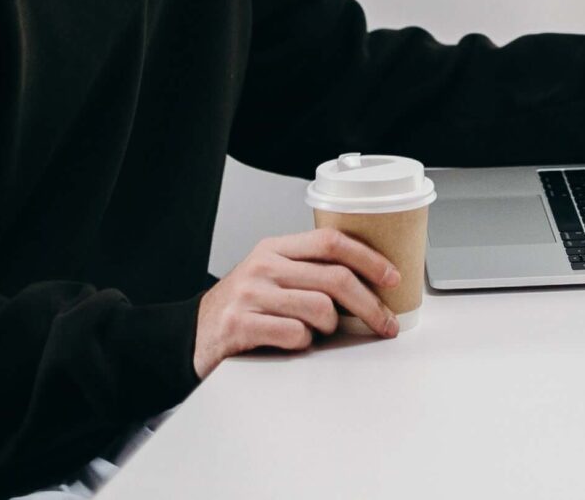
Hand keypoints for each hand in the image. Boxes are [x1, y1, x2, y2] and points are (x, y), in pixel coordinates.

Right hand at [192, 228, 400, 375]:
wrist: (192, 334)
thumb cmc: (241, 306)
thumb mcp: (271, 275)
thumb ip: (308, 271)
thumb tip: (367, 282)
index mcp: (275, 247)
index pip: (331, 241)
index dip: (368, 258)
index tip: (392, 276)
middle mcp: (263, 265)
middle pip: (335, 278)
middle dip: (369, 305)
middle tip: (384, 323)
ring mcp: (251, 294)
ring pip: (320, 308)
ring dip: (329, 327)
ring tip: (319, 332)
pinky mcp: (240, 325)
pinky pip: (295, 334)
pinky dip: (303, 343)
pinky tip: (294, 343)